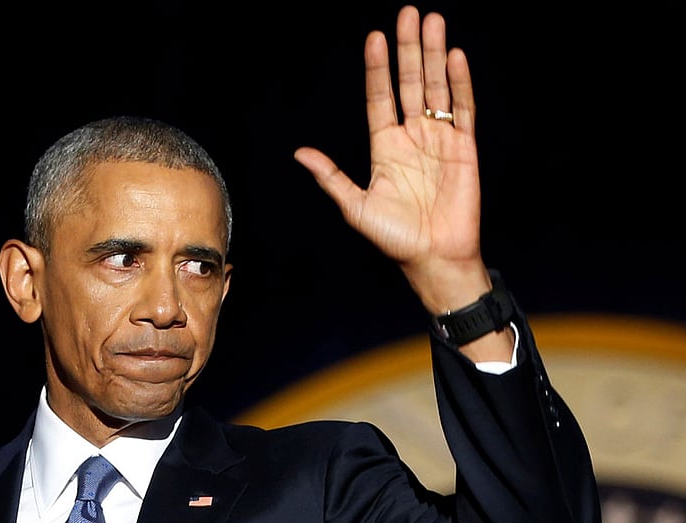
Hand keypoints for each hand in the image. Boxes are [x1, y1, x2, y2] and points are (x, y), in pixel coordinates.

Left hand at [294, 5, 489, 313]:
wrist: (433, 257)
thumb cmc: (393, 237)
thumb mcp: (355, 206)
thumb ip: (331, 177)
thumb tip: (299, 153)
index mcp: (384, 147)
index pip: (379, 98)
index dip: (377, 69)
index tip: (374, 37)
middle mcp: (411, 137)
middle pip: (410, 83)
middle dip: (408, 49)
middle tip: (408, 13)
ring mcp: (439, 140)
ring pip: (436, 88)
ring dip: (434, 55)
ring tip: (432, 21)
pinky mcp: (464, 148)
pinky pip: (463, 109)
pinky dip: (459, 84)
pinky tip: (454, 57)